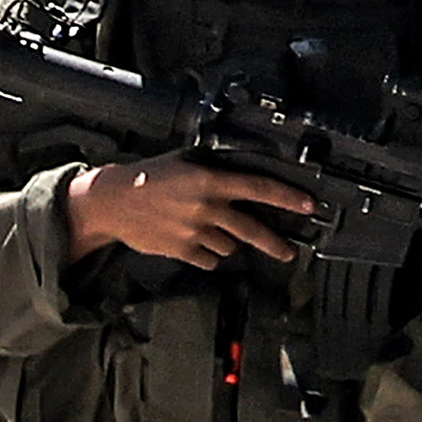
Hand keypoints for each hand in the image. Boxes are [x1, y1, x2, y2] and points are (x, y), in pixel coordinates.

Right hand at [62, 154, 315, 269]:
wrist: (113, 201)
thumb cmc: (148, 178)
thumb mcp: (184, 161)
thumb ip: (214, 169)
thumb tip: (240, 173)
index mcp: (210, 181)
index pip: (259, 188)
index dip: (287, 198)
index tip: (308, 206)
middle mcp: (207, 208)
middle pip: (253, 230)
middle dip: (275, 244)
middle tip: (289, 251)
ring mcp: (195, 232)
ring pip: (229, 246)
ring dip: (228, 242)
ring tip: (212, 231)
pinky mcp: (182, 251)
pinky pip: (209, 260)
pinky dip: (209, 255)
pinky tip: (197, 242)